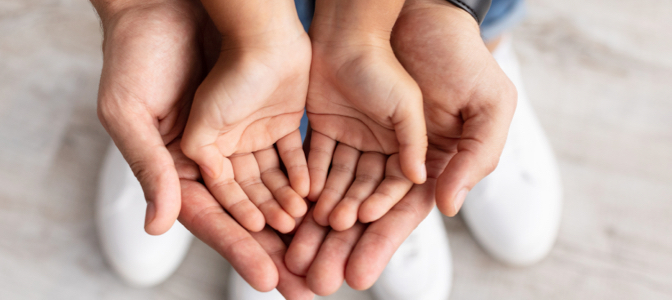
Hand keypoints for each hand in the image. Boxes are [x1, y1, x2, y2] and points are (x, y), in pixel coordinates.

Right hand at [92, 1, 311, 295]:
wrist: (170, 0)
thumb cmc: (137, 52)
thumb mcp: (131, 112)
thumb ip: (151, 168)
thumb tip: (160, 226)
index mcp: (175, 167)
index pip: (210, 219)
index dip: (239, 250)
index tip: (268, 279)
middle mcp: (212, 161)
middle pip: (247, 216)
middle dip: (277, 253)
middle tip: (308, 288)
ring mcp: (243, 141)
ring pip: (273, 191)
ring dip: (296, 223)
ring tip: (324, 251)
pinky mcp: (271, 119)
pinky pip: (292, 158)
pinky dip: (306, 181)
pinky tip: (325, 205)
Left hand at [284, 1, 517, 293]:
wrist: (410, 12)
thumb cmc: (456, 56)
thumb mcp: (486, 106)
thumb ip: (474, 157)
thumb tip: (446, 206)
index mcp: (433, 164)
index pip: (403, 213)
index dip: (381, 244)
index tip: (358, 275)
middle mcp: (393, 160)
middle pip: (364, 212)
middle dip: (340, 246)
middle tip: (317, 280)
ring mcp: (360, 142)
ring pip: (335, 191)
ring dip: (317, 225)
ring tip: (296, 256)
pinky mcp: (331, 124)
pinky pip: (315, 161)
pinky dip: (304, 187)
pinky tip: (289, 213)